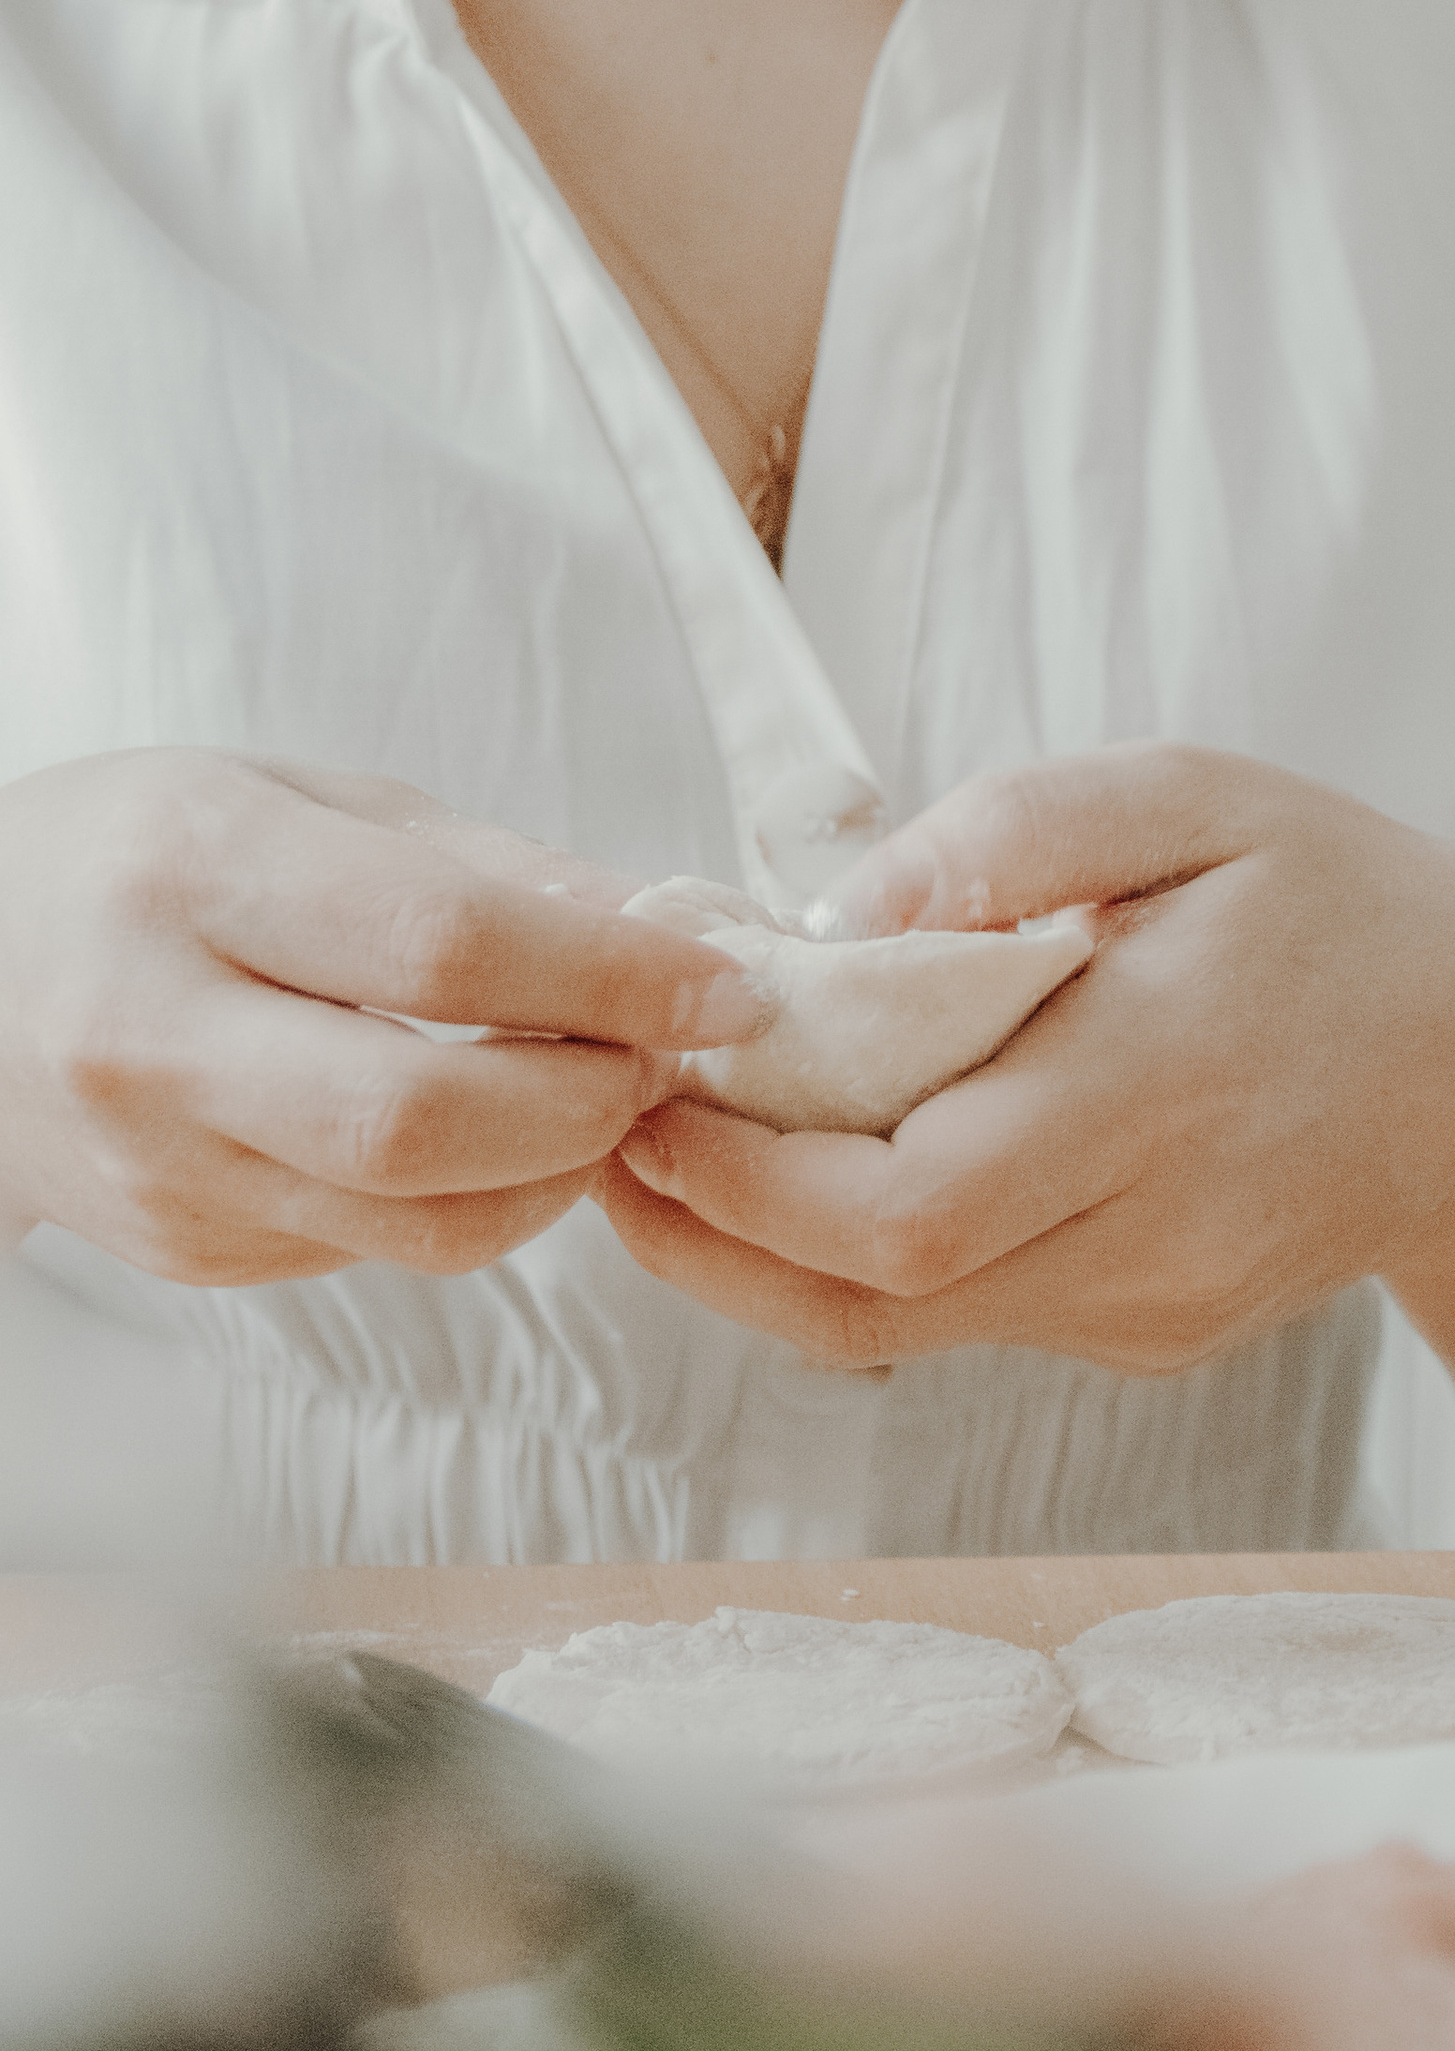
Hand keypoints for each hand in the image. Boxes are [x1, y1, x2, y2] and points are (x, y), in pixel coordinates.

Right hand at [0, 749, 771, 1284]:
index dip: (608, 976)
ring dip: (554, 1172)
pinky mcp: (180, 1252)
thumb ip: (486, 867)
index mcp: (191, 872)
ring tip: (602, 1096)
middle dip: (590, 1103)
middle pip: (421, 1119)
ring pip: (413, 1220)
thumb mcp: (299, 798)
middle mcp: (154, 1032)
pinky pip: (370, 1250)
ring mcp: (158, 1166)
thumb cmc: (139, 858)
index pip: (440, 945)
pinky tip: (492, 1133)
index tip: (718, 985)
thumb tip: (667, 923)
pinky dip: (470, 1202)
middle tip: (667, 1061)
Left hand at [596, 744, 1454, 1375]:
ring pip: (901, 1330)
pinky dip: (860, 1258)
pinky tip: (810, 1163)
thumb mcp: (1203, 797)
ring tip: (669, 1145)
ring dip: (760, 1254)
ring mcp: (1154, 1310)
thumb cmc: (1345, 903)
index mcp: (1162, 1082)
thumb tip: (840, 908)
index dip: (745, 1176)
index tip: (649, 1084)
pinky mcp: (1150, 1339)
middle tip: (615, 1123)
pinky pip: (969, 1317)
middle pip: (875, 1298)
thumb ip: (1022, 828)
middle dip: (710, 1228)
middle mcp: (1154, 1233)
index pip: (909, 1203)